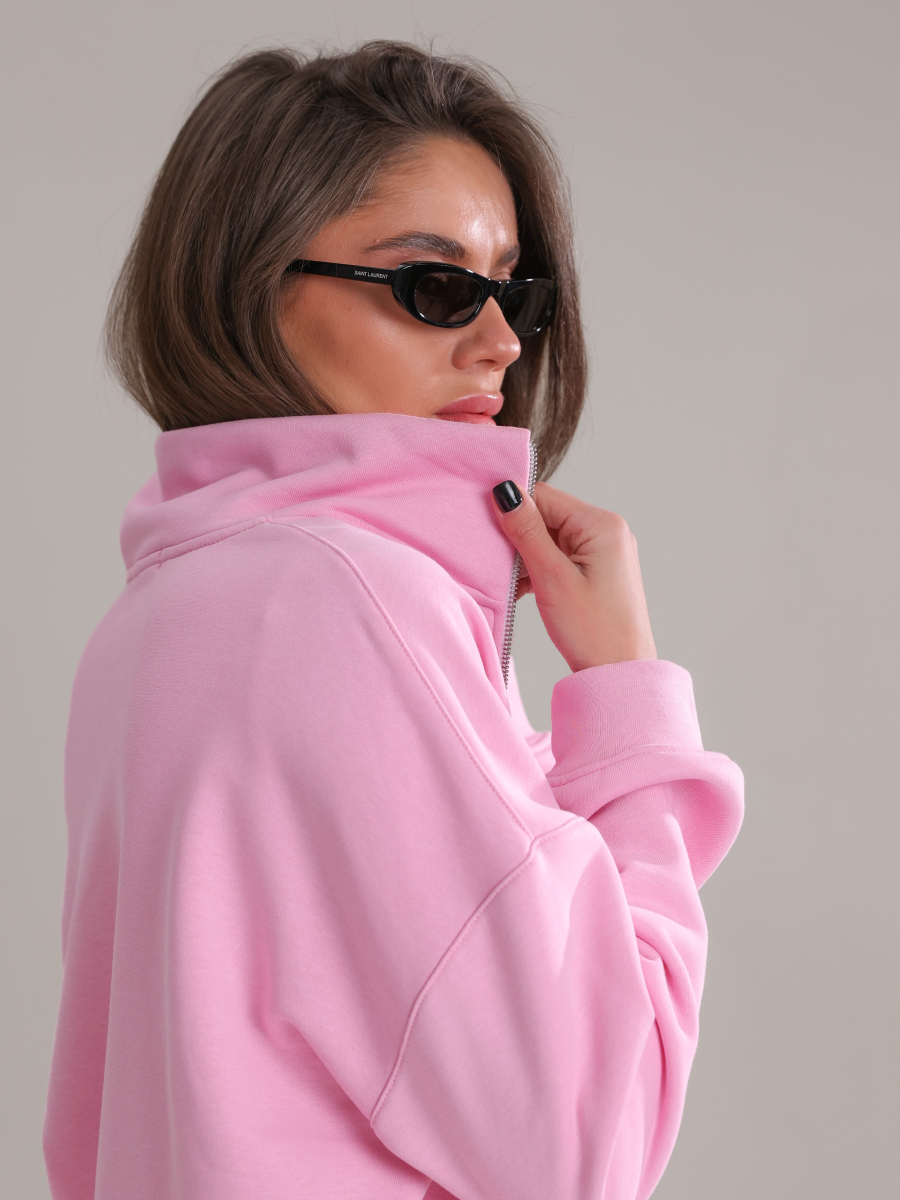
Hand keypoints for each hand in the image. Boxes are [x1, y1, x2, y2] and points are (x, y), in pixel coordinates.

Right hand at [492, 480, 656, 672]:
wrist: (619, 674)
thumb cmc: (593, 631)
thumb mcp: (552, 577)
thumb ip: (526, 531)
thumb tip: (505, 492)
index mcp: (602, 524)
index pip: (544, 496)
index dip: (512, 509)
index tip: (484, 527)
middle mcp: (607, 531)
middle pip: (546, 516)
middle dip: (517, 537)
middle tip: (495, 561)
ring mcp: (603, 552)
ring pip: (549, 539)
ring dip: (525, 558)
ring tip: (509, 583)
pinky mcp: (596, 572)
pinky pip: (559, 559)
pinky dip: (538, 571)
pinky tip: (519, 591)